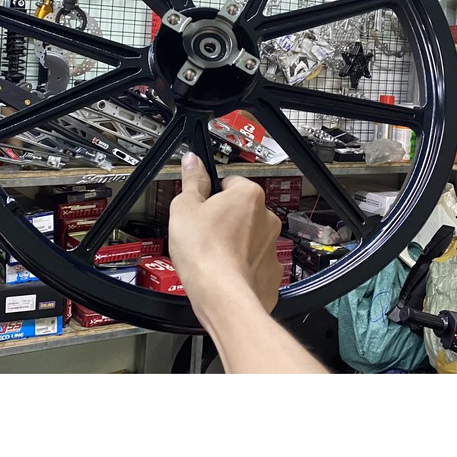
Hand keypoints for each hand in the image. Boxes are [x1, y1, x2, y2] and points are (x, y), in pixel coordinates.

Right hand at [168, 152, 283, 321]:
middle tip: (201, 232)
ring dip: (233, 243)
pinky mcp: (271, 272)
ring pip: (249, 238)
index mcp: (248, 195)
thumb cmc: (204, 252)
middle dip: (223, 219)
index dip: (210, 195)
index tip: (199, 206)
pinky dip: (242, 267)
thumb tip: (192, 161)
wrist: (222, 296)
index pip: (229, 182)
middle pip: (241, 211)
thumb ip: (191, 181)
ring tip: (210, 255)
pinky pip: (255, 264)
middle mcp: (266, 218)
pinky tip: (223, 272)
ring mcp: (271, 246)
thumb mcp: (184, 208)